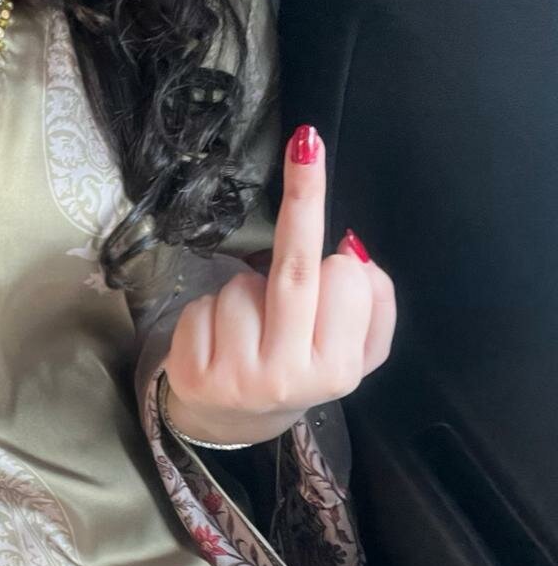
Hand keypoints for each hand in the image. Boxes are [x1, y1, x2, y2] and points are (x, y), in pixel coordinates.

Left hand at [162, 125, 396, 445]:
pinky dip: (210, 311)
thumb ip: (373, 304)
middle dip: (303, 201)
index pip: (345, 281)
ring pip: (242, 287)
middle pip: (294, 273)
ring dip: (245, 291)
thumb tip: (353, 248)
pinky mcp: (192, 371)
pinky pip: (202, 305)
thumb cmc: (300, 368)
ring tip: (251, 328)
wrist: (236, 421)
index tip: (338, 250)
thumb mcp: (355, 351)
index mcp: (338, 369)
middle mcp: (288, 376)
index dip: (338, 263)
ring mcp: (236, 376)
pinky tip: (220, 339)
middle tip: (307, 144)